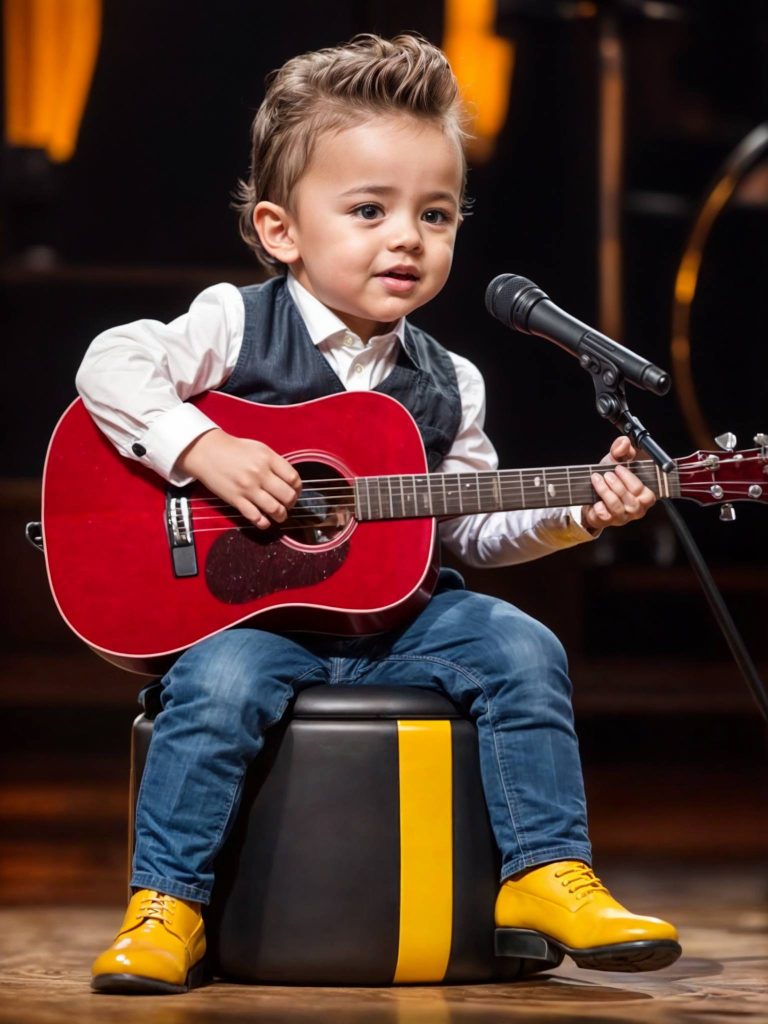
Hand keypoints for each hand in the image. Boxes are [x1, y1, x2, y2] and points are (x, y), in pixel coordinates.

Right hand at [177, 428, 300, 529]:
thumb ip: (275, 463)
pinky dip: (264, 523)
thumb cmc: (234, 450)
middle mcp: (260, 474)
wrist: (207, 452)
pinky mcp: (236, 500)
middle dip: (291, 503)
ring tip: (280, 515)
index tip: (295, 491)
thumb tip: (290, 481)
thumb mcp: (259, 449)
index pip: (294, 479)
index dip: (298, 488)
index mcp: (268, 459)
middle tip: (288, 504)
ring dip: (281, 516)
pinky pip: (256, 517)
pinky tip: (265, 521)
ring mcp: (248, 488)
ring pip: (275, 509)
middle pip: (288, 496)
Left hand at [581, 435, 655, 532]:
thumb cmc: (609, 480)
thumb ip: (621, 450)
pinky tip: (595, 499)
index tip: (618, 468)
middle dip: (616, 484)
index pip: (643, 490)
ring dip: (605, 490)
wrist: (592, 497)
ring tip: (597, 479)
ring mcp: (622, 517)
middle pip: (630, 498)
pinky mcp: (608, 522)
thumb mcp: (615, 461)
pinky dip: (598, 505)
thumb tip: (624, 442)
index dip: (629, 478)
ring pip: (616, 505)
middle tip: (606, 474)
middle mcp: (636, 509)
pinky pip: (604, 515)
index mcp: (644, 496)